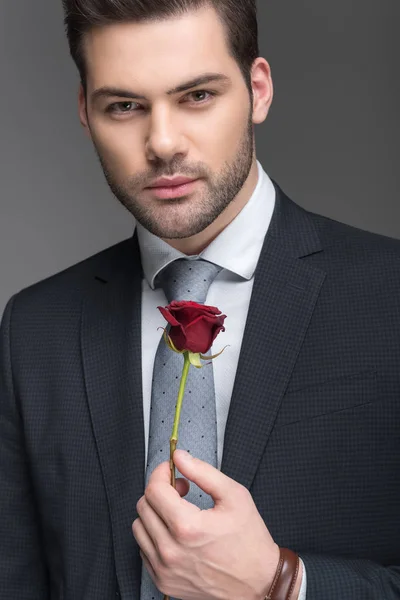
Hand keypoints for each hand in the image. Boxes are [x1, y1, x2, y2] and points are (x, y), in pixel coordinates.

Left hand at [132, 449, 281, 599]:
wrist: (258, 583)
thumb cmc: (250, 541)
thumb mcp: (234, 496)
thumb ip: (203, 472)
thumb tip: (179, 457)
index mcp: (187, 527)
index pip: (154, 490)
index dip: (162, 473)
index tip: (171, 470)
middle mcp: (171, 551)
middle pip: (143, 506)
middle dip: (160, 490)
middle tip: (181, 490)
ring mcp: (165, 569)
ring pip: (140, 527)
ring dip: (155, 513)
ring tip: (178, 512)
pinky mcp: (163, 582)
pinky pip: (144, 549)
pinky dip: (155, 535)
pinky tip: (175, 533)